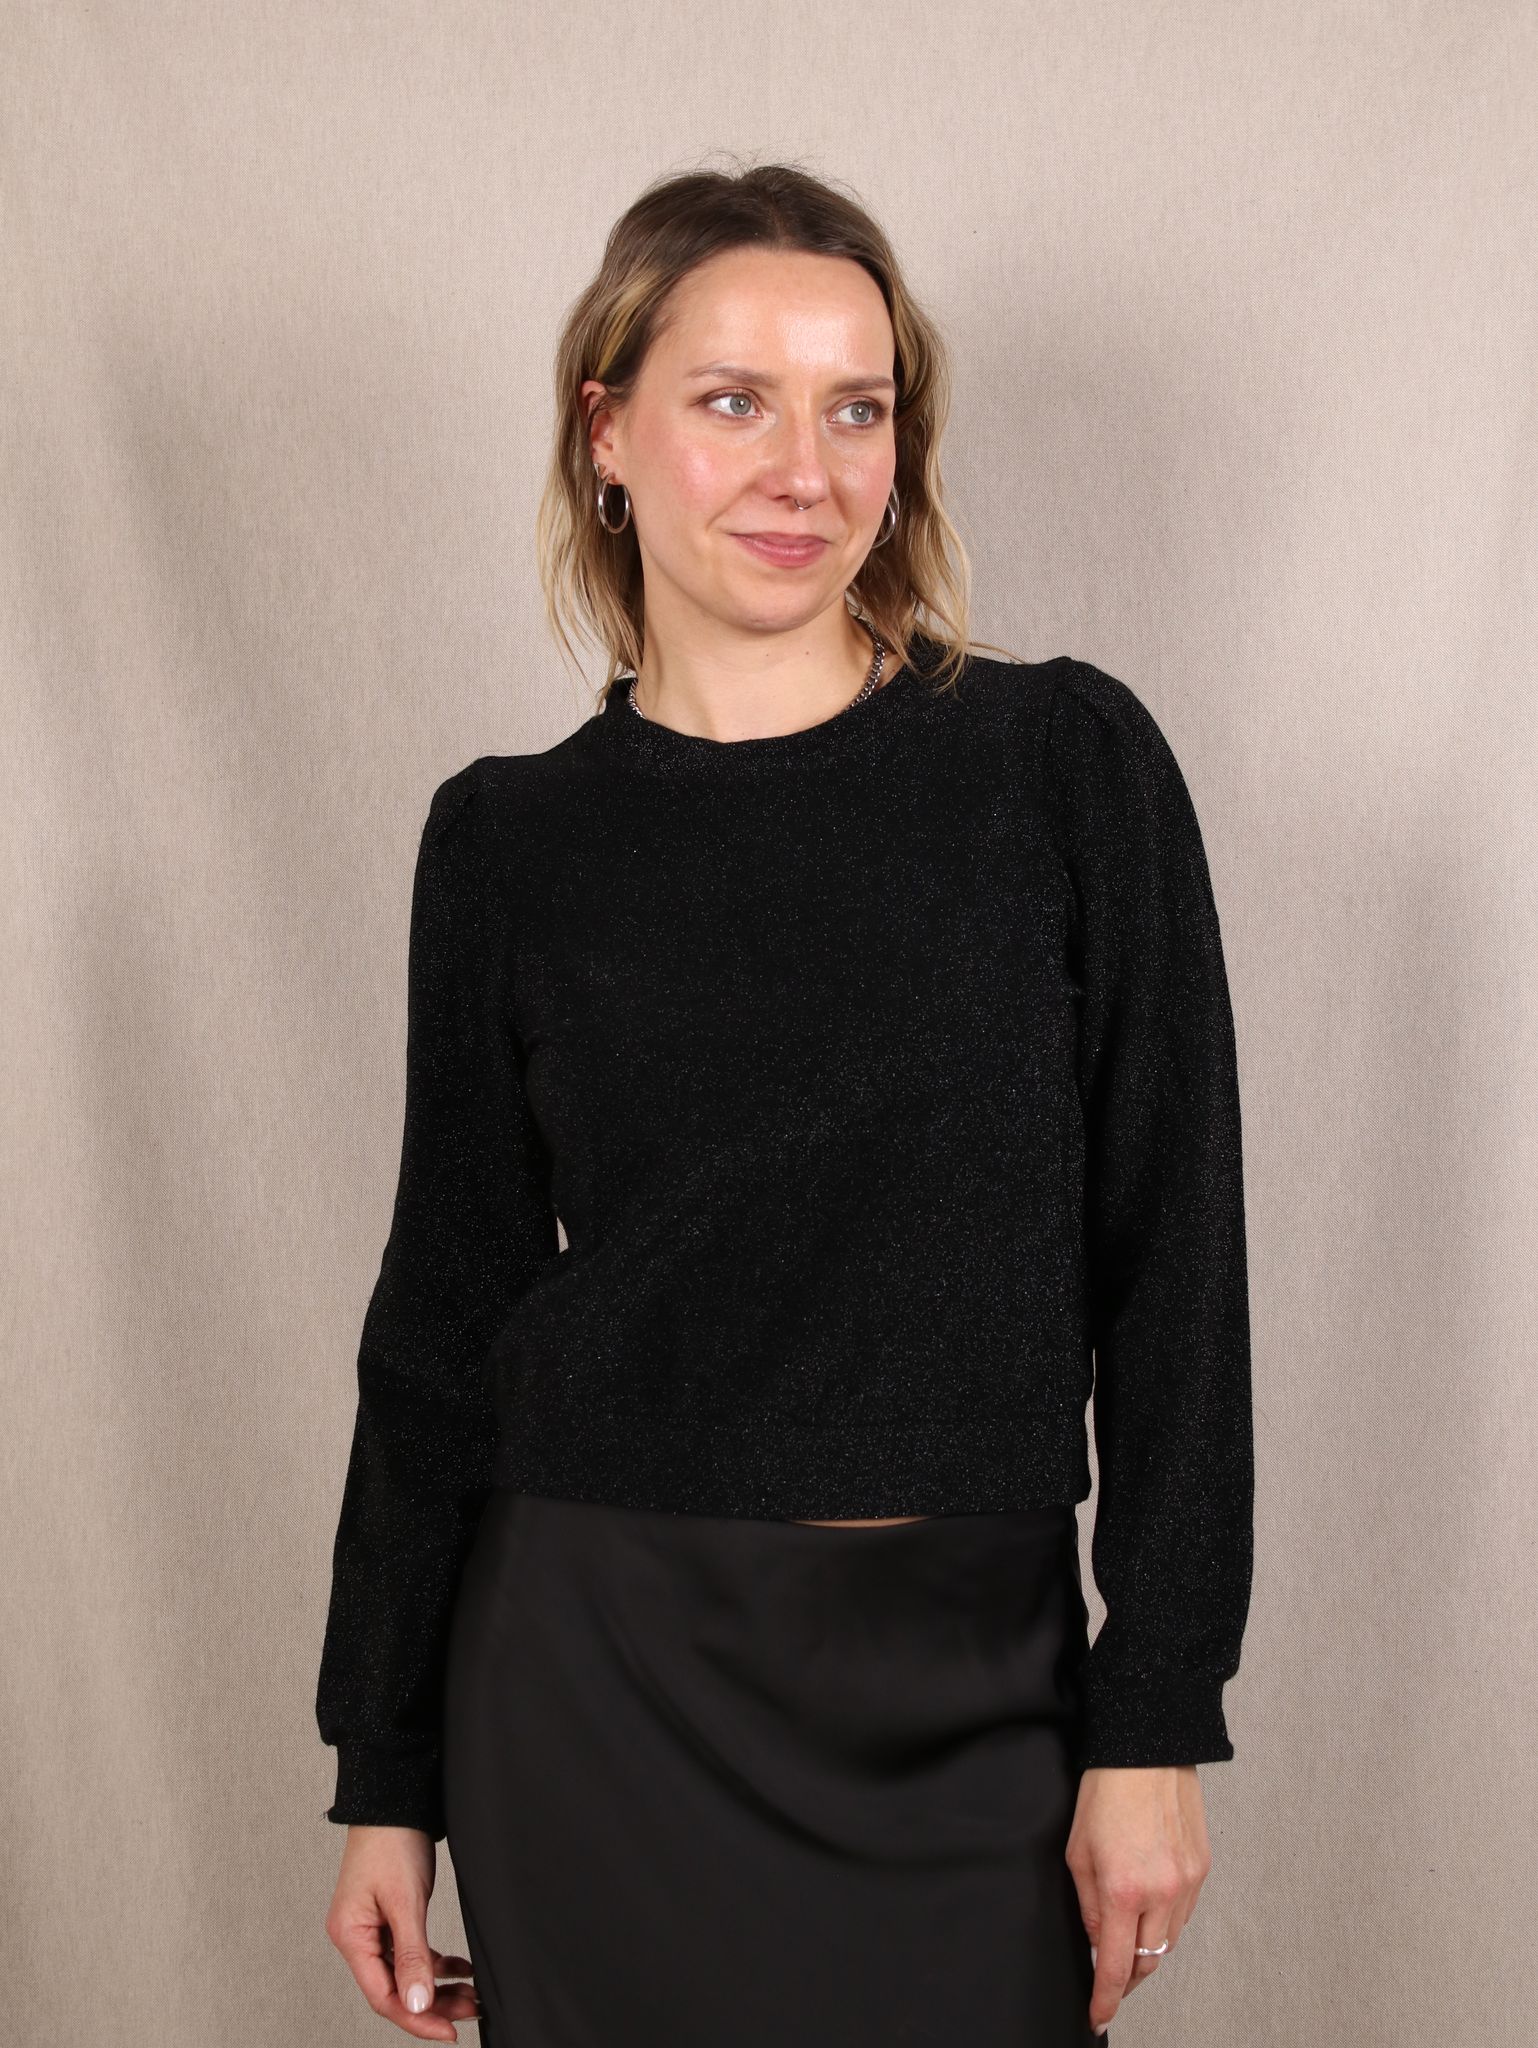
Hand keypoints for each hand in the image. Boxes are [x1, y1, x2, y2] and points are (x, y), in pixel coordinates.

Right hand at [325, 1825, 481, 2040]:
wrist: (394, 1800)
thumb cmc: (391, 1841)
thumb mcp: (405, 1901)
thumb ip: (412, 1955)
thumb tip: (417, 2003)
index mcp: (351, 1937)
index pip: (382, 1995)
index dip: (416, 2017)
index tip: (449, 2030)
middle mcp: (358, 1938)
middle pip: (395, 1989)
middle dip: (432, 2004)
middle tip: (469, 2011)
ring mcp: (373, 1928)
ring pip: (406, 1974)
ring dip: (438, 1987)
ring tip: (471, 1995)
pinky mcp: (390, 1917)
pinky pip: (413, 1953)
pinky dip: (436, 1963)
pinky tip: (460, 1969)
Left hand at [1064, 1763, 1211, 2035]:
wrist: (1147, 1747)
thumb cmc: (1105, 1790)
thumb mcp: (1077, 1850)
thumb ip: (1087, 1903)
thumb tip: (1096, 1940)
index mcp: (1123, 1889)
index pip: (1116, 1965)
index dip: (1105, 1998)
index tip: (1098, 2015)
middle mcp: (1162, 1892)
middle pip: (1148, 1961)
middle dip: (1127, 1975)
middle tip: (1110, 1975)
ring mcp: (1188, 1882)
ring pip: (1168, 1941)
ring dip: (1147, 1947)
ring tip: (1127, 1934)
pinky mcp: (1203, 1869)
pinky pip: (1184, 1913)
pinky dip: (1166, 1919)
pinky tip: (1150, 1904)